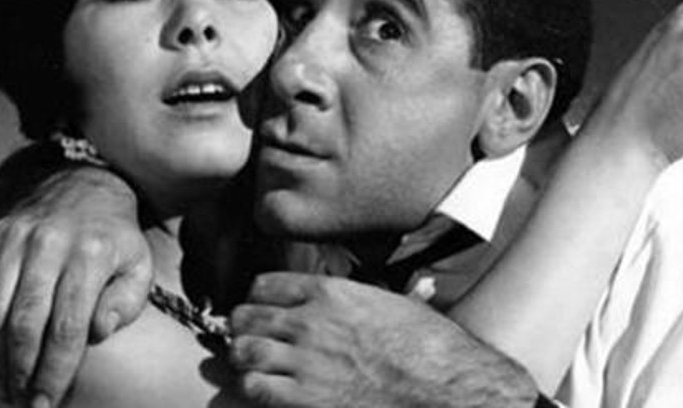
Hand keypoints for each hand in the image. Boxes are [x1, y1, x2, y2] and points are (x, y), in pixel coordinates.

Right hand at [0, 166, 149, 406]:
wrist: (85, 186)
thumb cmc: (114, 239)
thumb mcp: (139, 265)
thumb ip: (126, 302)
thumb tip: (97, 331)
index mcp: (91, 254)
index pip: (68, 325)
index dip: (54, 371)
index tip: (45, 403)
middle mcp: (49, 244)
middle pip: (25, 321)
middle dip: (20, 371)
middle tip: (20, 402)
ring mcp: (15, 239)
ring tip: (1, 386)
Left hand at [229, 273, 537, 407]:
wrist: (439, 383)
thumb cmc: (425, 345)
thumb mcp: (388, 302)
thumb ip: (355, 298)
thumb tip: (350, 300)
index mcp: (329, 293)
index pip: (264, 285)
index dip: (258, 298)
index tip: (261, 308)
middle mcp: (309, 322)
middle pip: (245, 317)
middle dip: (244, 328)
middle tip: (250, 337)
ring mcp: (304, 360)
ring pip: (243, 352)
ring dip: (244, 358)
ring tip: (253, 364)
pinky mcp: (304, 398)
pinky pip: (255, 388)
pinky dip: (253, 388)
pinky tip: (266, 389)